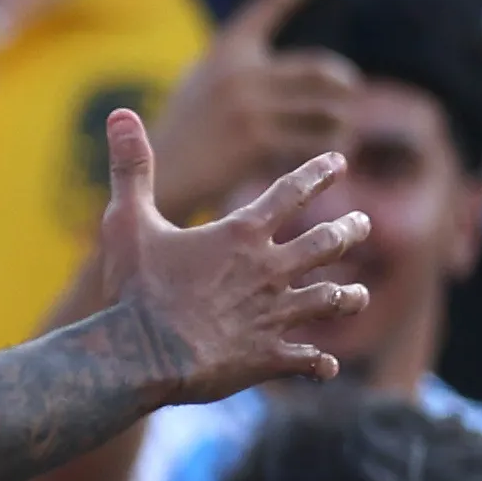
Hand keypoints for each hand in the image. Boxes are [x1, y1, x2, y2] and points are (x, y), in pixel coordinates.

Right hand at [87, 107, 368, 405]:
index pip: (292, 193)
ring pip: (329, 300)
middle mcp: (270, 270)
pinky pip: (306, 360)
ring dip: (345, 296)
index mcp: (242, 235)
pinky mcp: (268, 357)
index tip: (338, 162)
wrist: (141, 356)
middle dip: (349, 230)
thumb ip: (130, 167)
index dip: (317, 174)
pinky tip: (326, 366)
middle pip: (326, 243)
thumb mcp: (126, 221)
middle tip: (362, 223)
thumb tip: (119, 113)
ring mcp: (274, 316)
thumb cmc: (134, 290)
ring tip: (356, 294)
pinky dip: (318, 363)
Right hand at [150, 0, 363, 221]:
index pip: (272, 2)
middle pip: (320, 68)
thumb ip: (241, 68)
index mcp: (224, 51)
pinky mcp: (257, 139)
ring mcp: (248, 104)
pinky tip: (331, 161)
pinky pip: (316, 139)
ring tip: (341, 136)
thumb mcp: (202, 88)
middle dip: (344, 86)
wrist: (159, 185)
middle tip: (349, 97)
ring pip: (327, 107)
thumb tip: (307, 68)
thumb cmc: (184, 138)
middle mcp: (238, 71)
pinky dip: (332, 151)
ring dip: (342, 123)